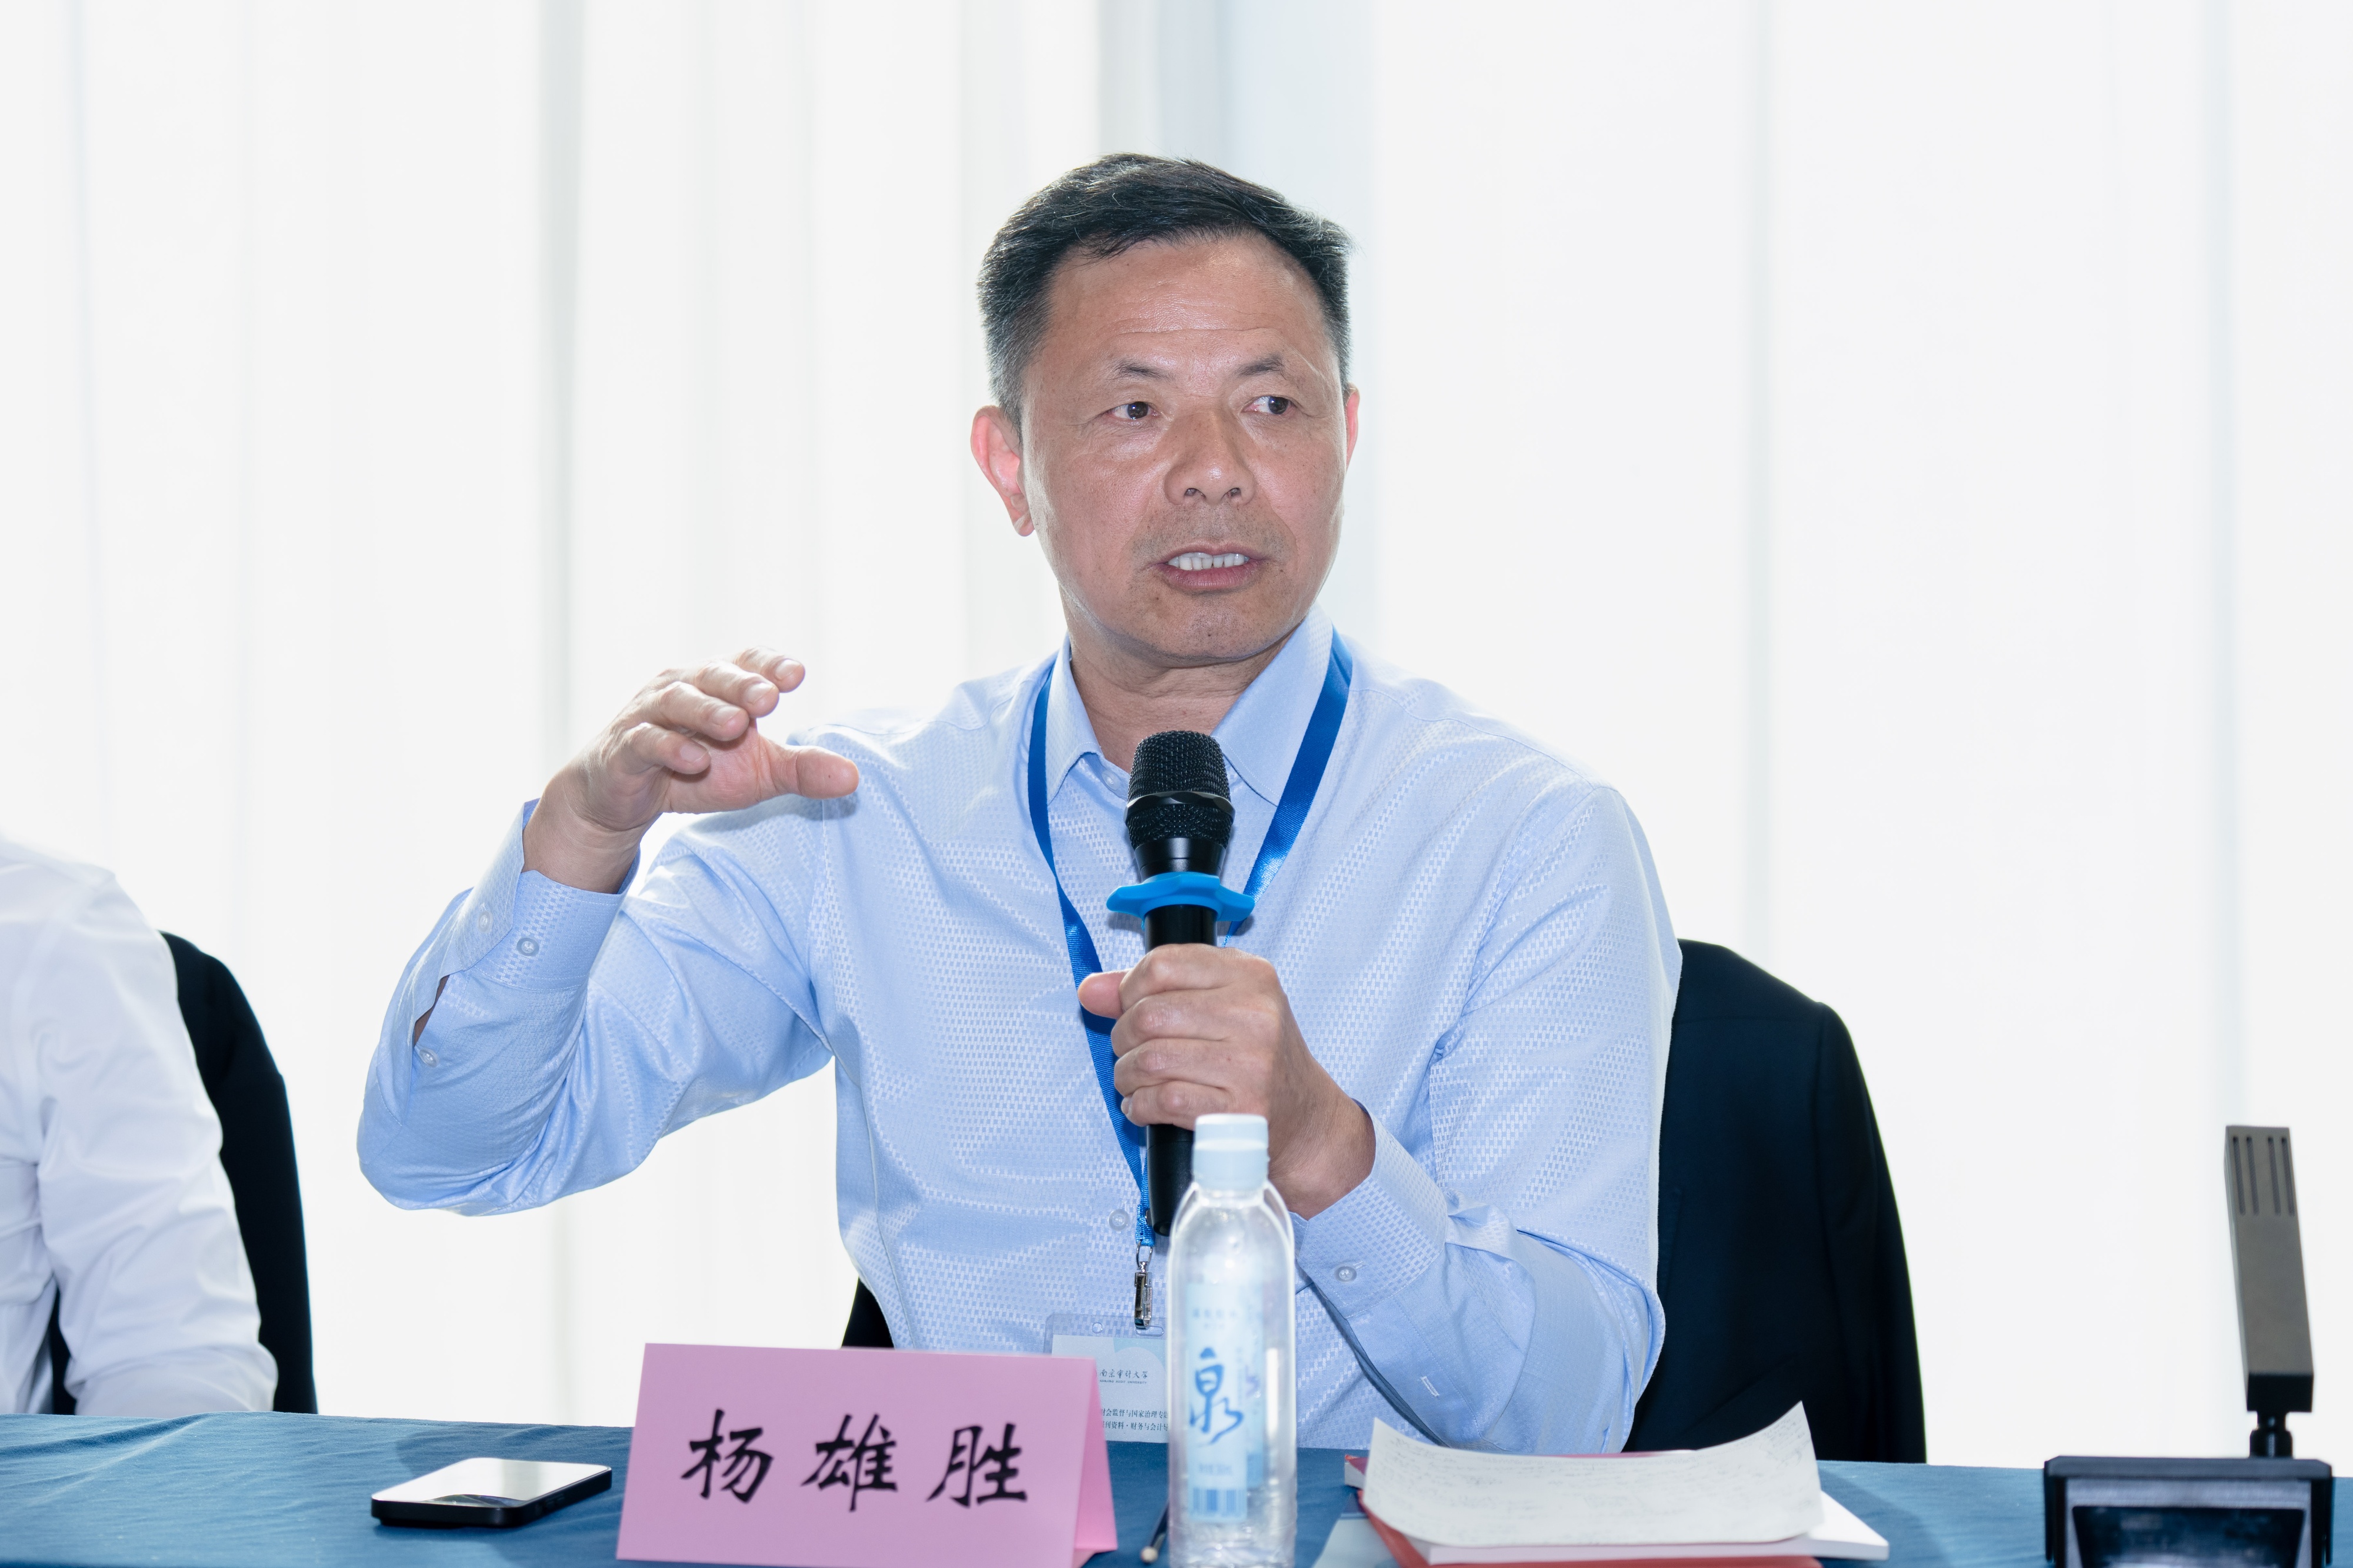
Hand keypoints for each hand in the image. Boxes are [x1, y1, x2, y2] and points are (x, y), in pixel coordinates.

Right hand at [522, 650, 859, 892]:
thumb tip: (854, 778)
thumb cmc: (694, 769)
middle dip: (743, 684)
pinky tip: (692, 759)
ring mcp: (649, 715)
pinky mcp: (624, 748)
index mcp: (718, 685)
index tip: (796, 675)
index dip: (768, 664)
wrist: (621, 797)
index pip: (746, 662)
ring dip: (707, 712)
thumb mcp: (755, 774)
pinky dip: (667, 747)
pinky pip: (645, 741)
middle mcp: (683, 688)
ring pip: (678, 702)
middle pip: (714, 676)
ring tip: (736, 726)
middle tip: (769, 699)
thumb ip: (800, 771)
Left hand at [1082, 947, 1373, 1217]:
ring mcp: (1250, 1064)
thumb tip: (1090, 990)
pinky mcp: (1239, 1110)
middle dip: (1123, 1037)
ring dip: (1127, 1074)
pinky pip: (1162, 1100)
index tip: (1130, 1006)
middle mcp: (1255, 1015)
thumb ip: (1152, 989)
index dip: (1129, 988)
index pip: (1162, 964)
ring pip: (1150, 1059)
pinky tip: (1147, 1104)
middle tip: (1131, 1050)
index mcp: (1250, 976)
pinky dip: (1140, 1105)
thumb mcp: (1220, 1004)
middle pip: (1148, 1014)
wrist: (1306, 1118)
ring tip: (1135, 1079)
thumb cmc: (1257, 1056)